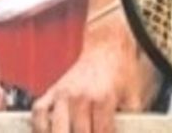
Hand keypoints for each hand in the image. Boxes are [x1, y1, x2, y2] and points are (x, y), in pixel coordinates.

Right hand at [31, 16, 158, 132]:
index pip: (101, 132)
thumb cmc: (120, 72)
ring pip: (56, 129)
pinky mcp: (52, 92)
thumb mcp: (133, 96)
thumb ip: (132, 120)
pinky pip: (39, 114)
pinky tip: (50, 130)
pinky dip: (40, 127)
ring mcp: (63, 95)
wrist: (107, 48)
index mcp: (103, 99)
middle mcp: (80, 97)